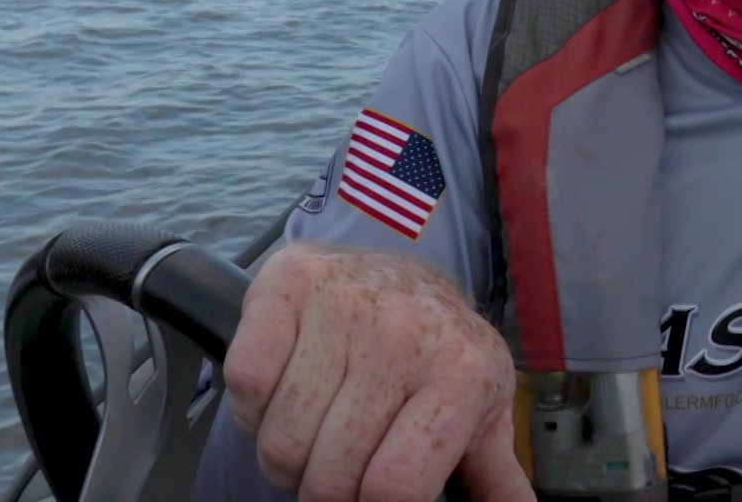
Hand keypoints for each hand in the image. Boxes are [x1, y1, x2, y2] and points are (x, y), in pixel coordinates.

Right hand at [221, 242, 533, 500]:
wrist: (405, 263)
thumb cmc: (440, 349)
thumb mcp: (482, 408)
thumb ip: (497, 477)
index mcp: (462, 373)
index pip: (394, 485)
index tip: (369, 501)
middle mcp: (404, 334)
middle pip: (331, 473)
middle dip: (327, 491)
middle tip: (342, 470)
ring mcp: (344, 304)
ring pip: (280, 440)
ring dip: (287, 458)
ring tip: (317, 432)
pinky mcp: (290, 282)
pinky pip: (244, 384)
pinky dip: (254, 408)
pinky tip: (287, 391)